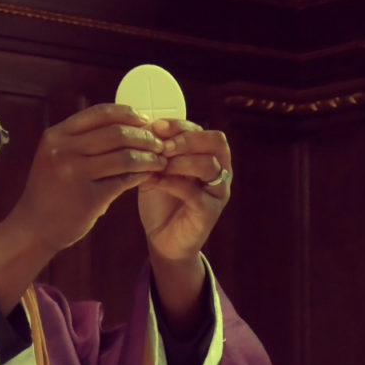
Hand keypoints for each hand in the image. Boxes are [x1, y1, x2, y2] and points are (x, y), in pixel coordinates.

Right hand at [6, 104, 167, 252]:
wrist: (33, 229)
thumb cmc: (49, 192)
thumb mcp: (56, 157)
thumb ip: (81, 141)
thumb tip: (125, 125)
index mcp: (56, 136)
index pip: (100, 113)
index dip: (127, 114)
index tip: (145, 120)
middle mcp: (63, 151)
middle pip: (116, 133)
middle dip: (144, 137)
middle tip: (159, 143)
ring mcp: (74, 174)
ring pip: (124, 156)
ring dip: (148, 157)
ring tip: (160, 160)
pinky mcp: (88, 198)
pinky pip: (123, 181)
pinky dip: (141, 176)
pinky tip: (149, 175)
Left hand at [138, 119, 231, 261]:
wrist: (162, 239)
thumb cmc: (161, 201)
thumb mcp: (157, 170)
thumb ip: (155, 152)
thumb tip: (144, 128)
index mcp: (209, 156)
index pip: (203, 130)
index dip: (180, 126)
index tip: (156, 127)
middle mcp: (220, 171)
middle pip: (216, 142)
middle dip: (186, 140)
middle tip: (161, 147)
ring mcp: (218, 192)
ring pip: (209, 165)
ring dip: (180, 162)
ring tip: (157, 165)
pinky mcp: (209, 212)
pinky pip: (195, 193)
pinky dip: (172, 184)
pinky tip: (154, 182)